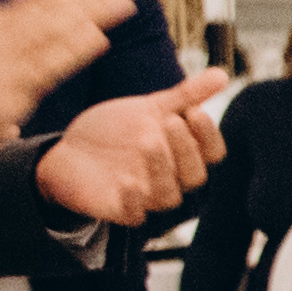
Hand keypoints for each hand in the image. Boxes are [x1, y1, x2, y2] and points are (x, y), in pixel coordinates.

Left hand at [35, 67, 231, 225]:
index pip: (212, 153)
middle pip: (195, 176)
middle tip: (170, 121)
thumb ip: (186, 96)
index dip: (208, 135)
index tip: (194, 110)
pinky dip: (133, 201)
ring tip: (147, 141)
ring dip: (161, 169)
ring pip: (169, 197)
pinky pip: (135, 216)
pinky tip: (125, 181)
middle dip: (185, 149)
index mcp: (186, 157)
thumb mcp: (150, 109)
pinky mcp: (122, 211)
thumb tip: (222, 74)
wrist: (70, 149)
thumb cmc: (117, 130)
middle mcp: (173, 180)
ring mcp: (149, 198)